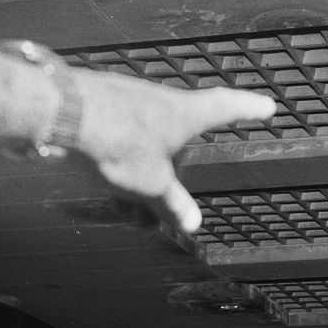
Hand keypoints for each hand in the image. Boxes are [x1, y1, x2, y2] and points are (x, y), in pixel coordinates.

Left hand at [71, 68, 276, 232]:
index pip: (226, 108)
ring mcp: (129, 104)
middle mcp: (159, 103)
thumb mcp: (152, 184)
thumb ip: (173, 204)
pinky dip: (121, 173)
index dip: (249, 109)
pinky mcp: (102, 110)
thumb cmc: (115, 140)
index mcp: (184, 114)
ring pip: (146, 152)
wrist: (59, 113)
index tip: (268, 106)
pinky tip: (109, 198)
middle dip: (170, 181)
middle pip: (178, 146)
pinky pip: (121, 146)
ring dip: (142, 185)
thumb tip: (192, 224)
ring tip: (130, 216)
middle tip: (162, 214)